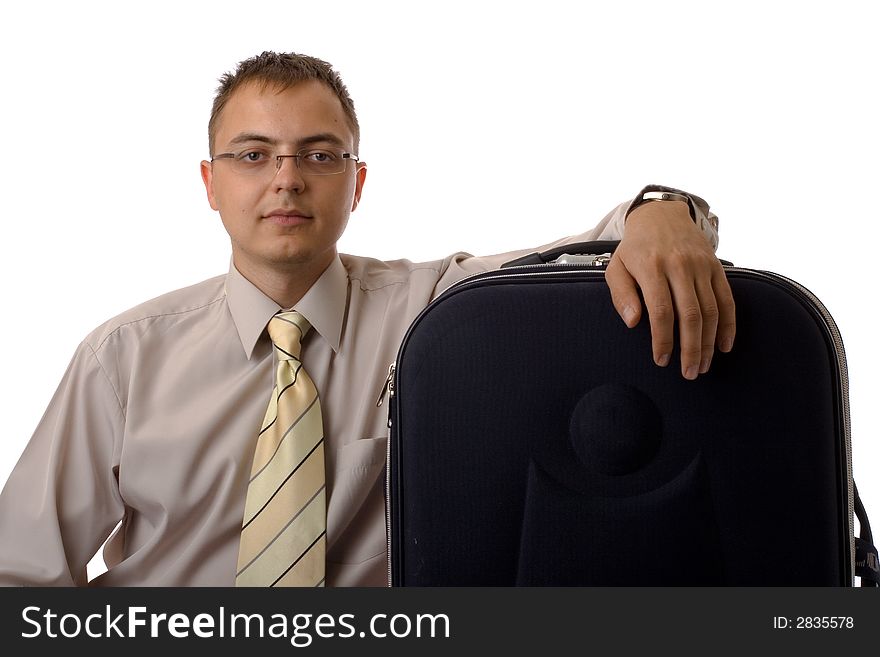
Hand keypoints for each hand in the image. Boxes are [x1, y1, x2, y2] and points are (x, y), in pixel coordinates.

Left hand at [604, 199, 734, 379]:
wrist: (662, 215)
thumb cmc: (635, 248)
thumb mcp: (617, 267)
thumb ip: (621, 295)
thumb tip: (633, 321)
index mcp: (651, 267)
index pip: (661, 311)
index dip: (663, 340)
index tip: (661, 360)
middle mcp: (680, 266)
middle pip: (690, 315)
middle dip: (691, 349)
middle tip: (689, 373)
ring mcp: (701, 266)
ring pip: (710, 310)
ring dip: (709, 342)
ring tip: (703, 365)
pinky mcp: (716, 267)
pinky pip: (726, 299)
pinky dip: (728, 325)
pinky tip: (724, 345)